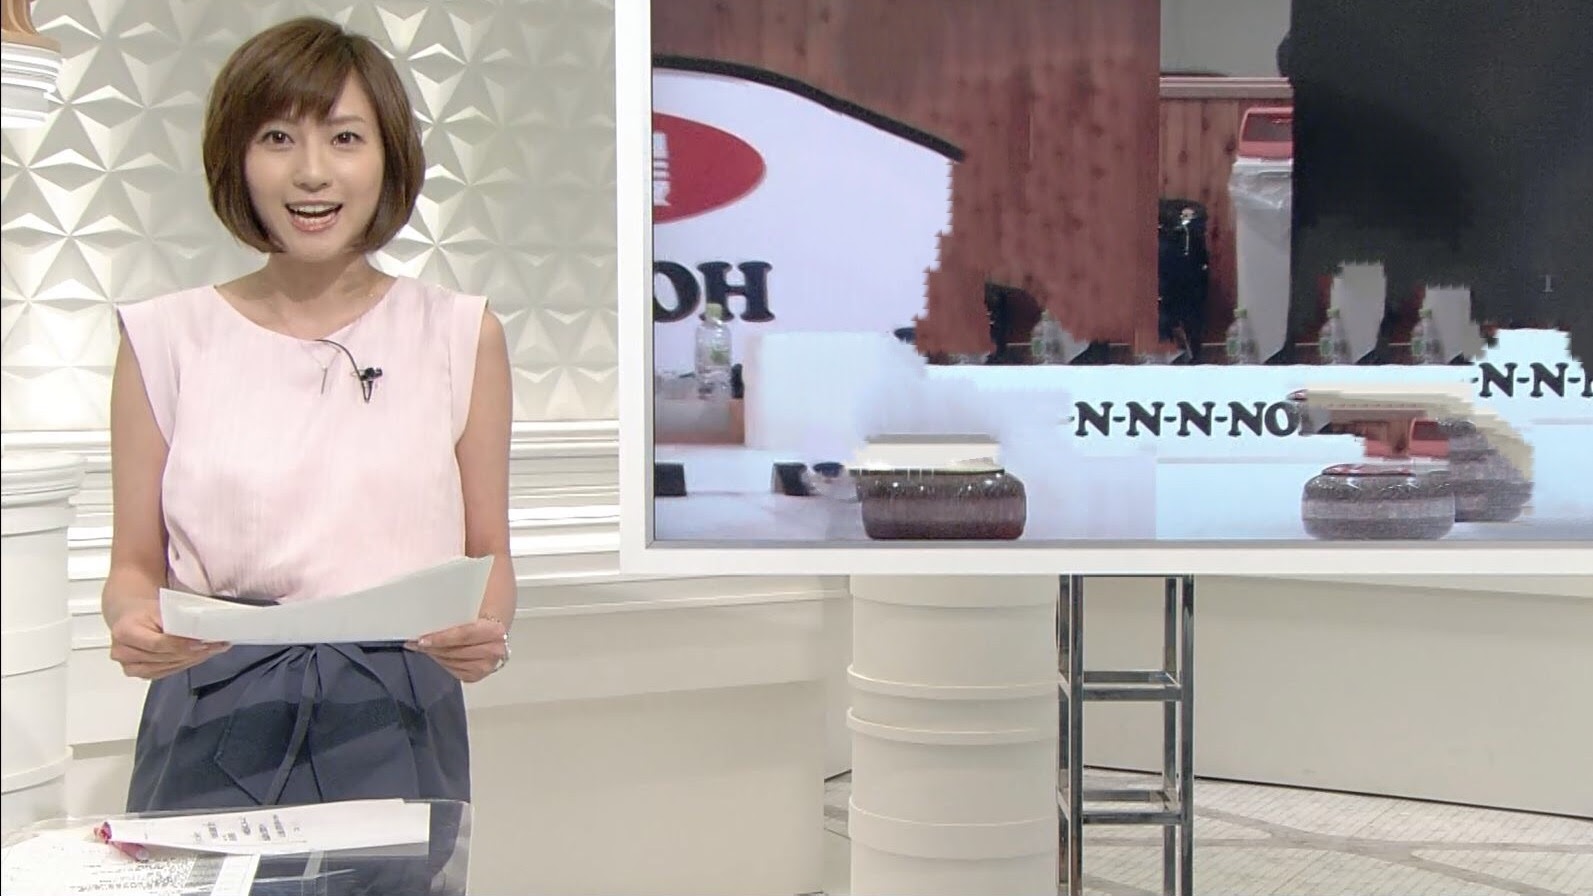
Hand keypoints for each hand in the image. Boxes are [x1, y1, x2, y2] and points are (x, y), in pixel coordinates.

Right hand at [107, 602, 228, 679]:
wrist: (129, 617)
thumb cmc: (145, 611)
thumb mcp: (159, 609)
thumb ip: (177, 620)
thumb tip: (204, 629)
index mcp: (125, 631)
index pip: (157, 644)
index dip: (181, 646)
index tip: (203, 643)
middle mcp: (123, 652)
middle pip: (164, 657)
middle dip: (193, 653)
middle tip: (216, 646)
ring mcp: (129, 665)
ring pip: (166, 667)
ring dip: (191, 660)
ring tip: (211, 651)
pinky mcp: (137, 673)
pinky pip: (163, 673)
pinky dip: (182, 665)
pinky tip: (197, 658)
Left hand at [407, 617, 508, 682]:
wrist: (495, 631)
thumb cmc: (480, 619)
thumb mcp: (472, 612)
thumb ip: (455, 616)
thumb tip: (427, 622)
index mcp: (495, 631)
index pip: (463, 636)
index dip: (441, 638)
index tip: (422, 639)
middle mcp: (494, 651)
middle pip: (455, 651)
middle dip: (433, 648)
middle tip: (416, 643)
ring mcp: (486, 666)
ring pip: (452, 662)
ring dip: (435, 655)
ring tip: (423, 648)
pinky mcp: (478, 675)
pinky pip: (453, 671)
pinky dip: (442, 662)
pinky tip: (436, 655)